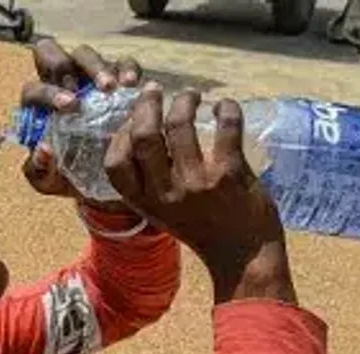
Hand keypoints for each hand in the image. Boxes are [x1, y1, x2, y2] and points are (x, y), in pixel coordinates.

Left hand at [19, 40, 139, 215]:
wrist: (103, 181)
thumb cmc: (68, 175)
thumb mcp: (50, 181)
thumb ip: (39, 170)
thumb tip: (44, 150)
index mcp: (38, 107)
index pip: (33, 89)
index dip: (48, 93)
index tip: (69, 106)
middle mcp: (59, 85)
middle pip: (51, 55)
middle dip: (66, 66)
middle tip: (86, 90)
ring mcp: (87, 78)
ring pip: (85, 55)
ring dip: (98, 68)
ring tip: (113, 88)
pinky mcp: (117, 78)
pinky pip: (122, 63)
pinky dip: (127, 69)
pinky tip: (132, 86)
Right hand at [104, 85, 295, 303]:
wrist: (244, 255)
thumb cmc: (203, 228)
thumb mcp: (163, 212)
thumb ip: (150, 182)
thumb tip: (142, 131)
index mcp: (145, 203)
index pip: (115, 163)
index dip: (119, 135)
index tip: (132, 120)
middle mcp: (166, 193)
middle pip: (143, 135)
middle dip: (147, 104)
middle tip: (155, 91)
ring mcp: (197, 183)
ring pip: (179, 123)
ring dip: (184, 99)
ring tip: (191, 95)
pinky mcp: (229, 174)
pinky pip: (225, 126)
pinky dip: (226, 108)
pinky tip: (225, 107)